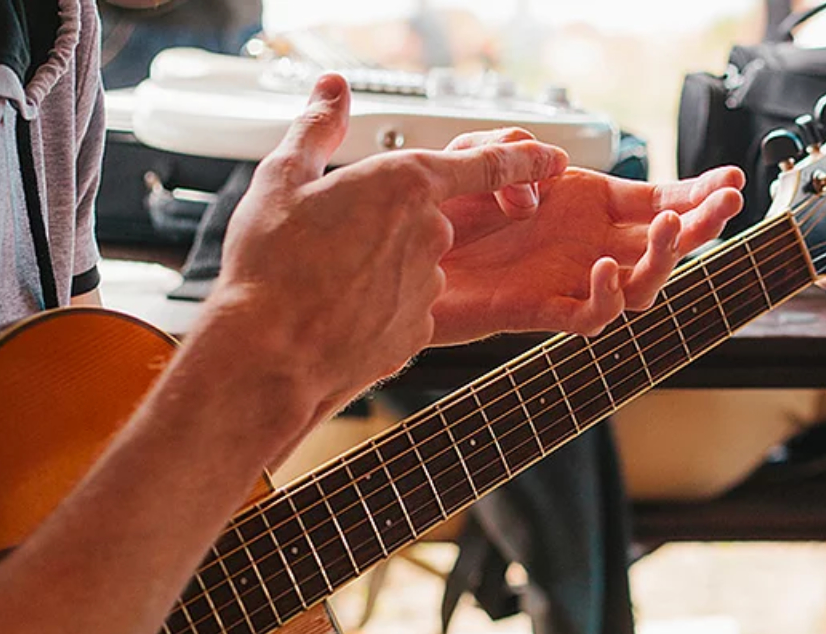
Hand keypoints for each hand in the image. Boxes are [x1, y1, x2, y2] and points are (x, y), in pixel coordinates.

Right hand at [199, 77, 568, 420]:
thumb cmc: (272, 267)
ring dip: (383, 267)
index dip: (524, 161)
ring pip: (417, 264)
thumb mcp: (282, 178)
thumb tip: (333, 89)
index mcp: (406, 184)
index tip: (554, 159)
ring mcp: (431, 284)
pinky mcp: (422, 328)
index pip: (486, 164)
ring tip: (328, 279)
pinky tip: (341, 311)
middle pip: (432, 218)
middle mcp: (432, 233)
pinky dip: (380, 306)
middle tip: (337, 238)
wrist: (271, 353)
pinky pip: (407, 307)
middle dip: (393, 226)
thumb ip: (317, 129)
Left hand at [430, 131, 744, 342]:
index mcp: (583, 205)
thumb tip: (555, 173)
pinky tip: (604, 268)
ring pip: (641, 285)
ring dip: (663, 258)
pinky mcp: (542, 310)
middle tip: (726, 206)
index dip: (696, 193)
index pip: (656, 201)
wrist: (393, 256)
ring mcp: (568, 280)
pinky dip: (607, 297)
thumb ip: (516, 151)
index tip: (732, 180)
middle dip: (702, 224)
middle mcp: (585, 244)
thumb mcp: (476, 152)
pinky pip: (592, 317)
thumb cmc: (436, 208)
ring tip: (666, 228)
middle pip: (664, 244)